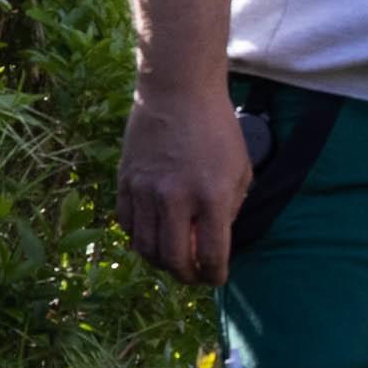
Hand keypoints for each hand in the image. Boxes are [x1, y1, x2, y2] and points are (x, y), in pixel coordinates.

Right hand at [119, 90, 252, 281]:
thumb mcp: (241, 169)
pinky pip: (127, 225)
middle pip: (174, 260)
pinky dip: (139, 238)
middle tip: (194, 276)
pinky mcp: (125, 181)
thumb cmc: (217, 128)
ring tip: (172, 260)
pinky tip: (152, 235)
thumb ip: (231, 209)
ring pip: (145, 248)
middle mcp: (175, 198)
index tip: (217, 277)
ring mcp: (146, 191)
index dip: (215, 275)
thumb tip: (216, 241)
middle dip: (187, 277)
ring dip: (160, 262)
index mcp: (211, 196)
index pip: (210, 256)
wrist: (178, 91)